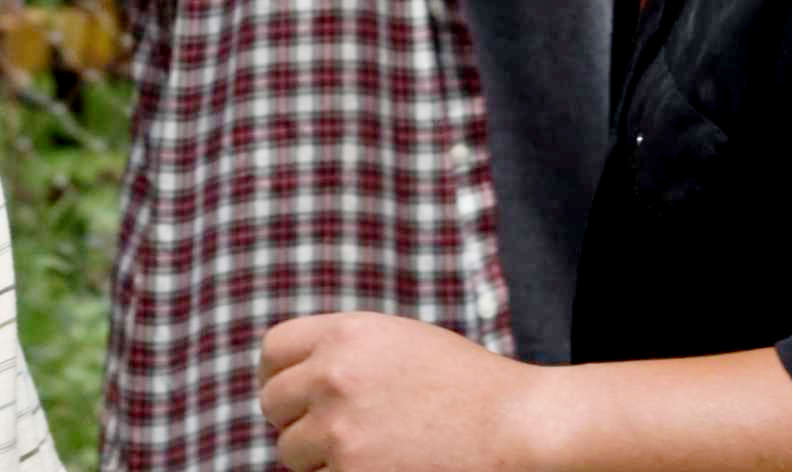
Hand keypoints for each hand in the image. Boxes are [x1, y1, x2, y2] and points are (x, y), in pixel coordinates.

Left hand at [258, 313, 543, 471]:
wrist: (519, 428)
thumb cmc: (467, 387)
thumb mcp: (399, 343)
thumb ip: (344, 352)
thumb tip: (292, 378)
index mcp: (345, 334)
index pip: (273, 351)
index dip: (278, 374)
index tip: (292, 395)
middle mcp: (333, 376)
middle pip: (273, 404)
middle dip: (297, 419)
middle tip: (333, 432)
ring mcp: (340, 430)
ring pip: (291, 451)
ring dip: (320, 456)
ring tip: (373, 451)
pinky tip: (384, 467)